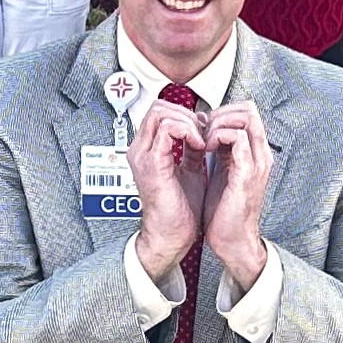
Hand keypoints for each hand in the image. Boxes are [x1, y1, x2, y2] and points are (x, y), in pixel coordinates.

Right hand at [127, 95, 213, 280]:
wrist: (172, 235)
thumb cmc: (179, 210)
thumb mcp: (188, 170)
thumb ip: (190, 149)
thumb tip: (200, 131)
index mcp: (147, 151)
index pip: (160, 112)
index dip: (185, 114)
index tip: (203, 130)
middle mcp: (140, 150)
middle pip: (157, 107)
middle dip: (187, 114)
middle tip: (203, 132)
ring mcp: (143, 155)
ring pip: (161, 112)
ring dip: (189, 122)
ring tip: (201, 140)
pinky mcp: (152, 163)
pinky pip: (168, 129)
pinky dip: (188, 131)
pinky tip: (199, 146)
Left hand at [201, 100, 275, 284]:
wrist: (232, 241)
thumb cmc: (225, 212)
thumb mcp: (222, 172)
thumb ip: (220, 150)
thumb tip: (205, 126)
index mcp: (254, 154)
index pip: (247, 112)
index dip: (223, 112)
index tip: (204, 127)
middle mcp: (260, 155)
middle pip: (249, 109)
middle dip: (220, 112)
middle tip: (203, 130)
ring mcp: (256, 163)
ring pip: (246, 118)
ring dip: (218, 123)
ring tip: (204, 139)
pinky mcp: (247, 173)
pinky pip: (238, 138)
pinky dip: (218, 136)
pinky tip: (205, 149)